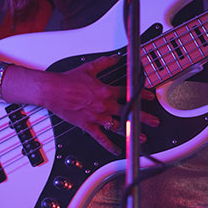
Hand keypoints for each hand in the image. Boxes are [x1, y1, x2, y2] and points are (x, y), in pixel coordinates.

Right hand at [40, 55, 158, 154]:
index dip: (141, 95)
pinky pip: (100, 138)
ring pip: (118, 126)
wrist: (52, 90)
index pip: (128, 93)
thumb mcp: (89, 68)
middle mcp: (103, 105)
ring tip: (141, 137)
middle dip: (143, 117)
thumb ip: (104, 63)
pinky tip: (117, 149)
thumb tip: (115, 58)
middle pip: (128, 111)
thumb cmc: (68, 80)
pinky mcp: (87, 125)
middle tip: (154, 121)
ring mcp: (96, 117)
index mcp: (105, 91)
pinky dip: (109, 145)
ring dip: (131, 132)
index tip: (150, 98)